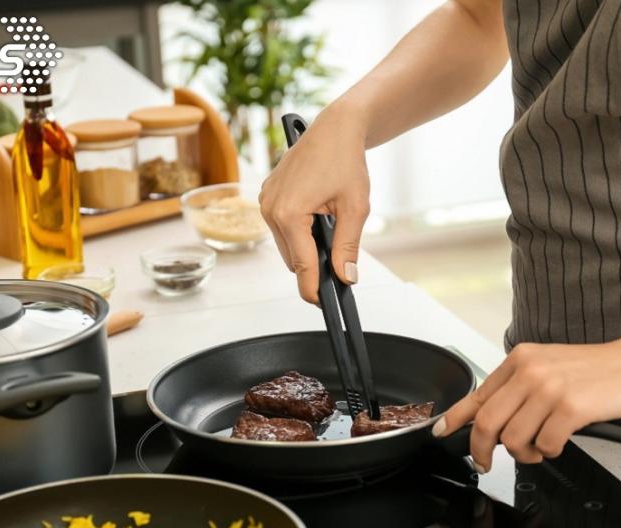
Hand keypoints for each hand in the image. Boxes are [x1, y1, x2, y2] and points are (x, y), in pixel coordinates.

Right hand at [259, 104, 370, 303]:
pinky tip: (318, 215)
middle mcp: (270, 209)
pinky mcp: (267, 196)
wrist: (335, 128)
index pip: (302, 266)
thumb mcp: (355, 208)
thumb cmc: (345, 160)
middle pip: (293, 259)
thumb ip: (348, 247)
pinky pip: (282, 227)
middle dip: (314, 263)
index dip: (314, 289)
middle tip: (341, 258)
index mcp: (289, 213)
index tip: (324, 305)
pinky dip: (299, 230)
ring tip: (331, 226)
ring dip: (306, 246)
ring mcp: (265, 202)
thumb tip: (346, 277)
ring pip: (287, 245)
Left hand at [433, 339, 620, 470]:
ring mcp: (549, 388)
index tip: (442, 432)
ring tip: (540, 447)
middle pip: (487, 423)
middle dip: (482, 450)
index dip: (455, 418)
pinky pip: (544, 445)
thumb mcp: (550, 368)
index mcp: (521, 359)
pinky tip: (561, 441)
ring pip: (514, 439)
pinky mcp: (570, 407)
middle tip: (488, 463)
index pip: (477, 394)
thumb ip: (520, 388)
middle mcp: (530, 371)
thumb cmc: (600, 369)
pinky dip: (550, 452)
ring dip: (525, 453)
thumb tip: (492, 420)